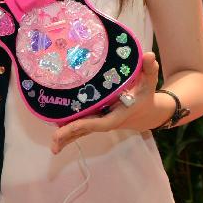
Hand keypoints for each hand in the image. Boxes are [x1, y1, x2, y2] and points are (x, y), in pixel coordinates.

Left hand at [51, 52, 166, 153]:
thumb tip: (148, 55)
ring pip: (82, 132)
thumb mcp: (149, 83)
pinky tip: (57, 140)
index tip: (70, 127)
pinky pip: (82, 130)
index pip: (99, 122)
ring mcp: (101, 123)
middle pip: (86, 130)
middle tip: (53, 142)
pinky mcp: (97, 122)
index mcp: (117, 115)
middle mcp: (107, 121)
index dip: (84, 124)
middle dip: (70, 135)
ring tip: (53, 147)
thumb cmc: (147, 97)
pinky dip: (70, 134)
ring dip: (67, 138)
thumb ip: (149, 70)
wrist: (150, 114)